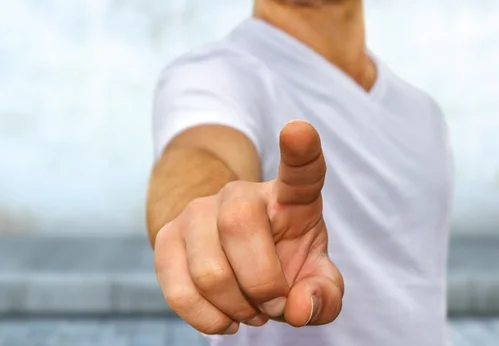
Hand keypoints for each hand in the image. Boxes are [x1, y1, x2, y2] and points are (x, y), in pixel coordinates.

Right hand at [154, 120, 343, 334]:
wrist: (236, 259)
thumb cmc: (284, 261)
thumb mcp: (315, 276)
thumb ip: (323, 294)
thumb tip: (298, 308)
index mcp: (290, 196)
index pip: (299, 168)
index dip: (300, 150)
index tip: (299, 131)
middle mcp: (241, 193)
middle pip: (239, 226)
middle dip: (262, 284)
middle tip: (274, 304)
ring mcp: (198, 211)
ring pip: (208, 269)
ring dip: (236, 307)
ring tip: (250, 311)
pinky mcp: (167, 238)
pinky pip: (178, 290)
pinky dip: (206, 319)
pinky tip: (224, 319)